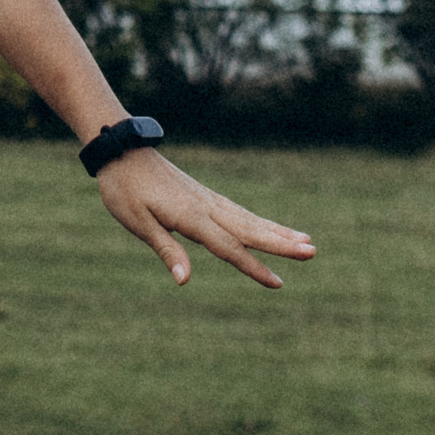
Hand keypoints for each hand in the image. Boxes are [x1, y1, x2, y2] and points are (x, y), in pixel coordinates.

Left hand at [94, 148, 315, 286]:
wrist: (122, 151)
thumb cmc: (124, 189)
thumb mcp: (137, 222)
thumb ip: (165, 249)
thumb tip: (184, 280)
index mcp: (190, 216)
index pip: (228, 248)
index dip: (253, 267)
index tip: (278, 283)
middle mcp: (206, 206)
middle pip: (250, 230)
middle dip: (281, 243)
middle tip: (313, 252)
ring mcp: (207, 199)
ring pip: (249, 219)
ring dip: (277, 231)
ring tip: (306, 241)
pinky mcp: (204, 196)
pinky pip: (238, 212)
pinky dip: (259, 221)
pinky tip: (271, 228)